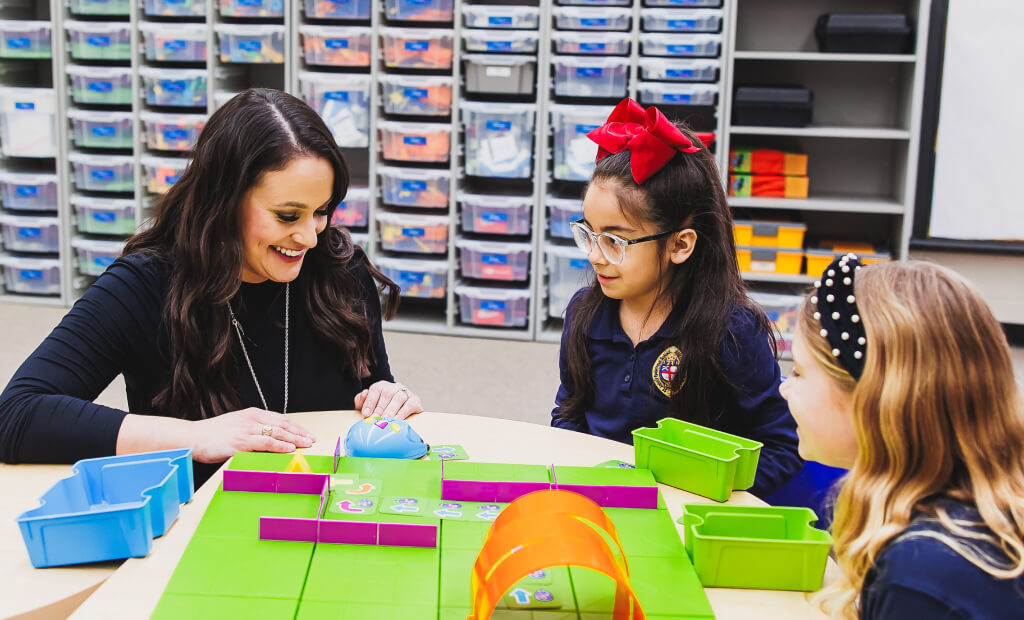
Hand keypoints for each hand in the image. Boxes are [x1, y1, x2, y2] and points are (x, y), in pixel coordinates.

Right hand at [188, 407, 315, 462]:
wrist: (192, 437)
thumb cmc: (212, 434)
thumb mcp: (236, 426)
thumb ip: (252, 430)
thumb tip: (268, 438)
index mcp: (251, 414)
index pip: (279, 418)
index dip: (295, 426)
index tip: (306, 433)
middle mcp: (251, 419)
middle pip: (282, 424)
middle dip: (299, 432)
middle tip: (312, 439)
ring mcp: (247, 429)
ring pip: (277, 432)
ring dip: (295, 439)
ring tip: (306, 444)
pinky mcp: (241, 441)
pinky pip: (265, 442)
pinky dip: (280, 445)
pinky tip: (289, 449)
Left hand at [354, 381, 422, 419]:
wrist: (402, 414)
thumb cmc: (381, 410)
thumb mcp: (369, 405)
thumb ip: (361, 401)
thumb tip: (364, 393)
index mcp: (382, 386)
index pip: (375, 389)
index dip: (370, 402)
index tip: (366, 414)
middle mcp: (395, 387)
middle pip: (387, 393)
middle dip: (380, 408)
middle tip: (375, 419)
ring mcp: (406, 393)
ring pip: (399, 397)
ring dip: (391, 410)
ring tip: (385, 420)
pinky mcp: (415, 401)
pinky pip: (410, 404)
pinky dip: (403, 412)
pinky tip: (397, 420)